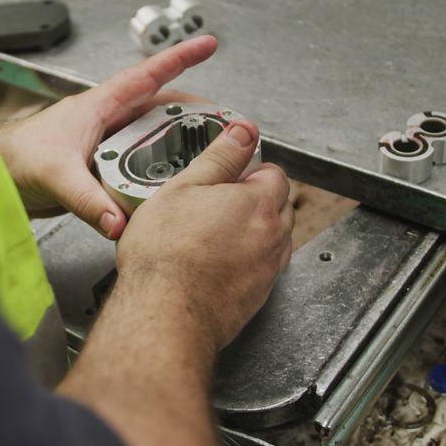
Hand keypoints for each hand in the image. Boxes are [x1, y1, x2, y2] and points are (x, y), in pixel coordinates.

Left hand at [0, 36, 217, 238]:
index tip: (207, 44)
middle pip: (160, 109)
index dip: (179, 58)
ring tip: (208, 151)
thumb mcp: (56, 174)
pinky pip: (140, 165)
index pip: (146, 75)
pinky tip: (170, 185)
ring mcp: (106, 145)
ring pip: (152, 138)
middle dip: (193, 110)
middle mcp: (106, 122)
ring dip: (178, 143)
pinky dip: (158, 172)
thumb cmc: (15, 157)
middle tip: (223, 119)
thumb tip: (117, 220)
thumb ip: (88, 199)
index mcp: (99, 106)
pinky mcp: (101, 169)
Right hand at [115, 119, 294, 349]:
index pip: (274, 173)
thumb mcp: (184, 187)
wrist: (166, 313)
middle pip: (279, 205)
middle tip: (218, 202)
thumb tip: (243, 132)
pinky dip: (248, 260)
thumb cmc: (167, 255)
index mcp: (259, 202)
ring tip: (215, 232)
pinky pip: (263, 268)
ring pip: (274, 238)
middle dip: (256, 199)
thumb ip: (220, 157)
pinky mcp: (258, 296)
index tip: (227, 176)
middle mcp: (273, 236)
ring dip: (254, 230)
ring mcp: (268, 269)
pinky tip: (217, 261)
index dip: (249, 170)